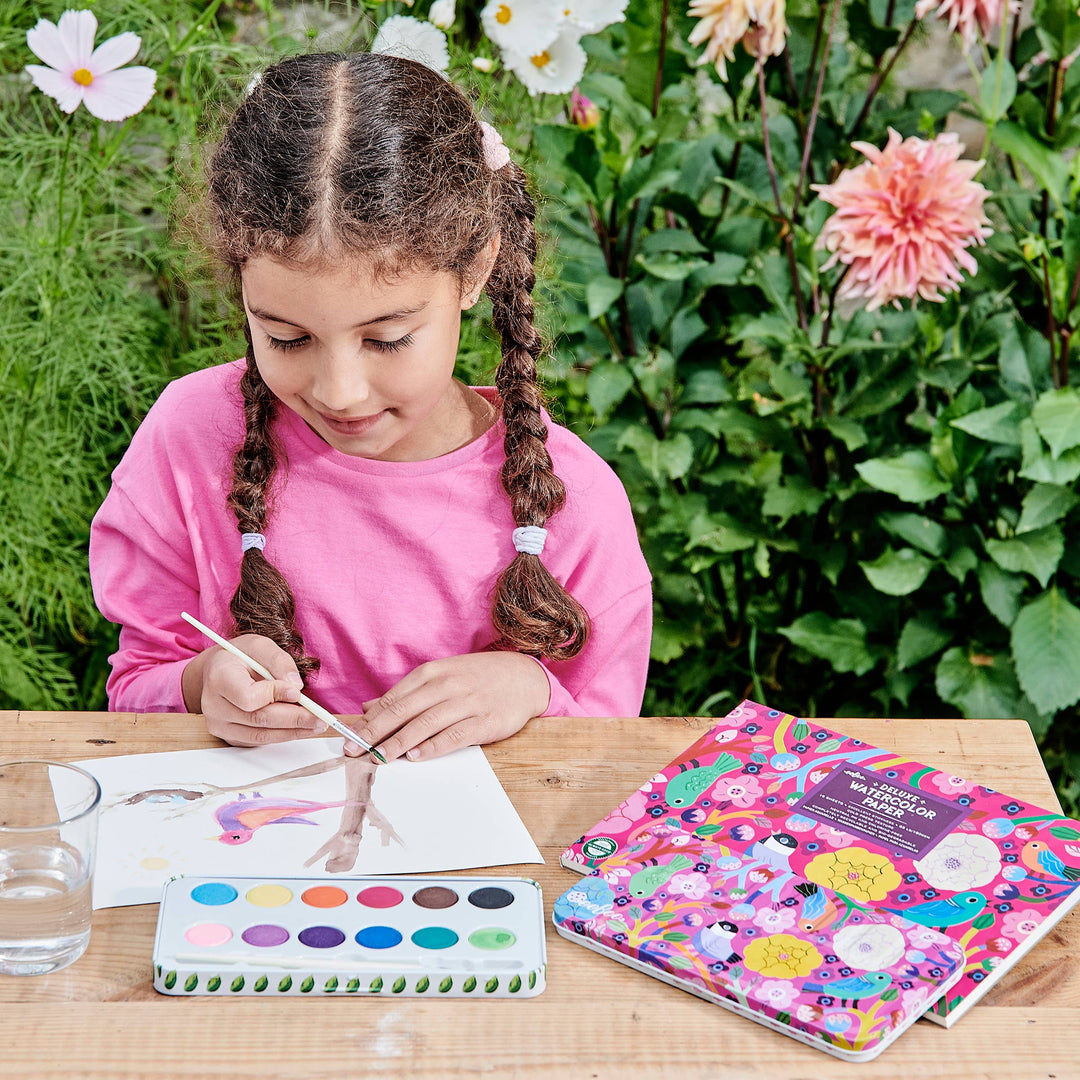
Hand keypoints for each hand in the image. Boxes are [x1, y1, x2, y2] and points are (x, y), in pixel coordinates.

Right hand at [182, 633, 325, 745]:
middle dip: (294, 719)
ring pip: (261, 735)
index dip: (274, 696)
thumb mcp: (259, 645)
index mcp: (219, 677)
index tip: (297, 691)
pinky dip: (282, 735)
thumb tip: (295, 685)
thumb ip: (278, 661)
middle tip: (320, 717)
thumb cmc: (239, 656)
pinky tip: (300, 728)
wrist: (217, 671)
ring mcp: (219, 724)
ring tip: (316, 725)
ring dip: (293, 732)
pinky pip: (259, 740)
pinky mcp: (229, 736)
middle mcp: (213, 705)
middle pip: (259, 719)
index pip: (248, 696)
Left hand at [346, 652, 550, 762]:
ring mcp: (467, 702)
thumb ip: (405, 695)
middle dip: (375, 732)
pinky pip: (455, 735)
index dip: (369, 720)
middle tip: (353, 751)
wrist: (523, 677)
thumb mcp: (440, 677)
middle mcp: (447, 685)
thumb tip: (368, 709)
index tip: (348, 737)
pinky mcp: (485, 720)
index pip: (393, 699)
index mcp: (431, 673)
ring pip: (426, 724)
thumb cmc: (476, 678)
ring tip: (379, 758)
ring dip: (399, 742)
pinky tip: (416, 757)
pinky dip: (433, 747)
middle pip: (404, 711)